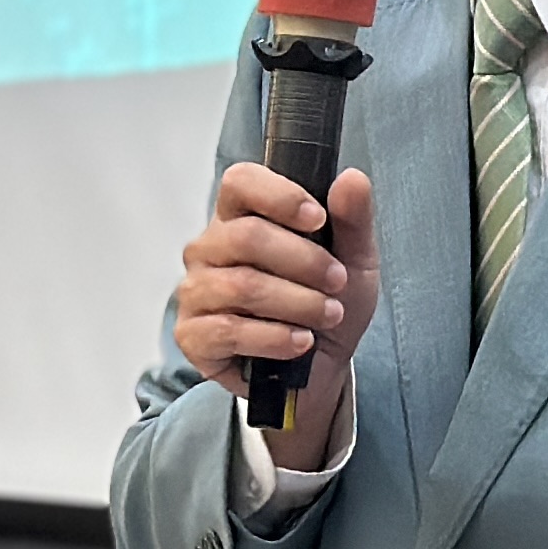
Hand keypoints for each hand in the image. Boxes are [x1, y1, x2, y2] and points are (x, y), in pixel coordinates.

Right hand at [172, 165, 378, 403]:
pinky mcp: (193, 336)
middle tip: (337, 282)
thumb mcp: (354, 261)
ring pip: (242, 286)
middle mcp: (209, 249)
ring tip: (328, 315)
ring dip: (297, 303)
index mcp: (240, 217)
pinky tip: (300, 341)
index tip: (318, 219)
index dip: (279, 196)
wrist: (320, 369)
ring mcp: (196, 292)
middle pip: (246, 237)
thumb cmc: (327, 304)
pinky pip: (229, 330)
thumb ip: (353, 220)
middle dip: (304, 261)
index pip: (240, 183)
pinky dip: (275, 337)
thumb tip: (352, 179)